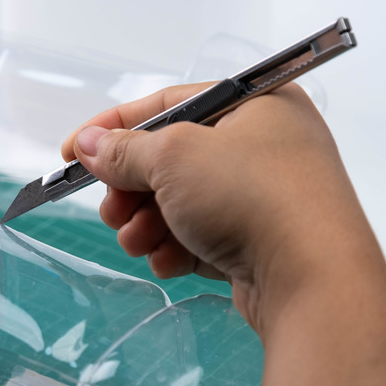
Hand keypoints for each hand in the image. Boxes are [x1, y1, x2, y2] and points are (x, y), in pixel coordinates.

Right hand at [62, 82, 372, 331]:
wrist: (313, 281)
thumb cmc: (250, 197)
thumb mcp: (174, 158)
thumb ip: (124, 150)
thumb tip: (87, 145)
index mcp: (254, 104)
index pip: (167, 105)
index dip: (113, 128)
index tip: (72, 152)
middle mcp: (261, 146)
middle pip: (169, 161)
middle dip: (131, 191)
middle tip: (111, 210)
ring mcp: (261, 196)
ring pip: (178, 203)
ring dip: (147, 224)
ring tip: (139, 242)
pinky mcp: (256, 240)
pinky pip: (199, 234)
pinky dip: (176, 247)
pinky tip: (171, 261)